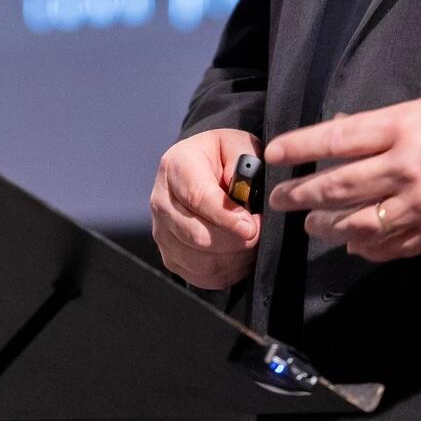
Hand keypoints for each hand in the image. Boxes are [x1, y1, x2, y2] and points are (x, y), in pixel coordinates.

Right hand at [149, 127, 260, 288]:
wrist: (202, 167)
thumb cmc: (224, 156)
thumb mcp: (237, 145)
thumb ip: (243, 165)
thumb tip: (244, 198)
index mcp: (176, 165)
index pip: (197, 197)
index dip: (226, 217)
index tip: (251, 227)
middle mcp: (161, 200)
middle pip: (196, 234)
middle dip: (235, 241)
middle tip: (259, 233)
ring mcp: (162, 231)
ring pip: (200, 260)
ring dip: (234, 258)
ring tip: (253, 243)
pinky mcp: (169, 255)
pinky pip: (199, 275)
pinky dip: (226, 272)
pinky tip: (240, 256)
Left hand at [264, 89, 420, 261]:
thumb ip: (383, 123)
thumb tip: (341, 132)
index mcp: (401, 128)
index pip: (337, 139)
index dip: (301, 146)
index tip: (275, 153)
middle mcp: (404, 168)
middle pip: (338, 186)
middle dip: (302, 195)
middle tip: (280, 199)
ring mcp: (419, 206)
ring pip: (358, 224)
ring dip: (327, 226)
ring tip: (311, 224)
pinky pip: (390, 246)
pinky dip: (365, 247)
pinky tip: (351, 244)